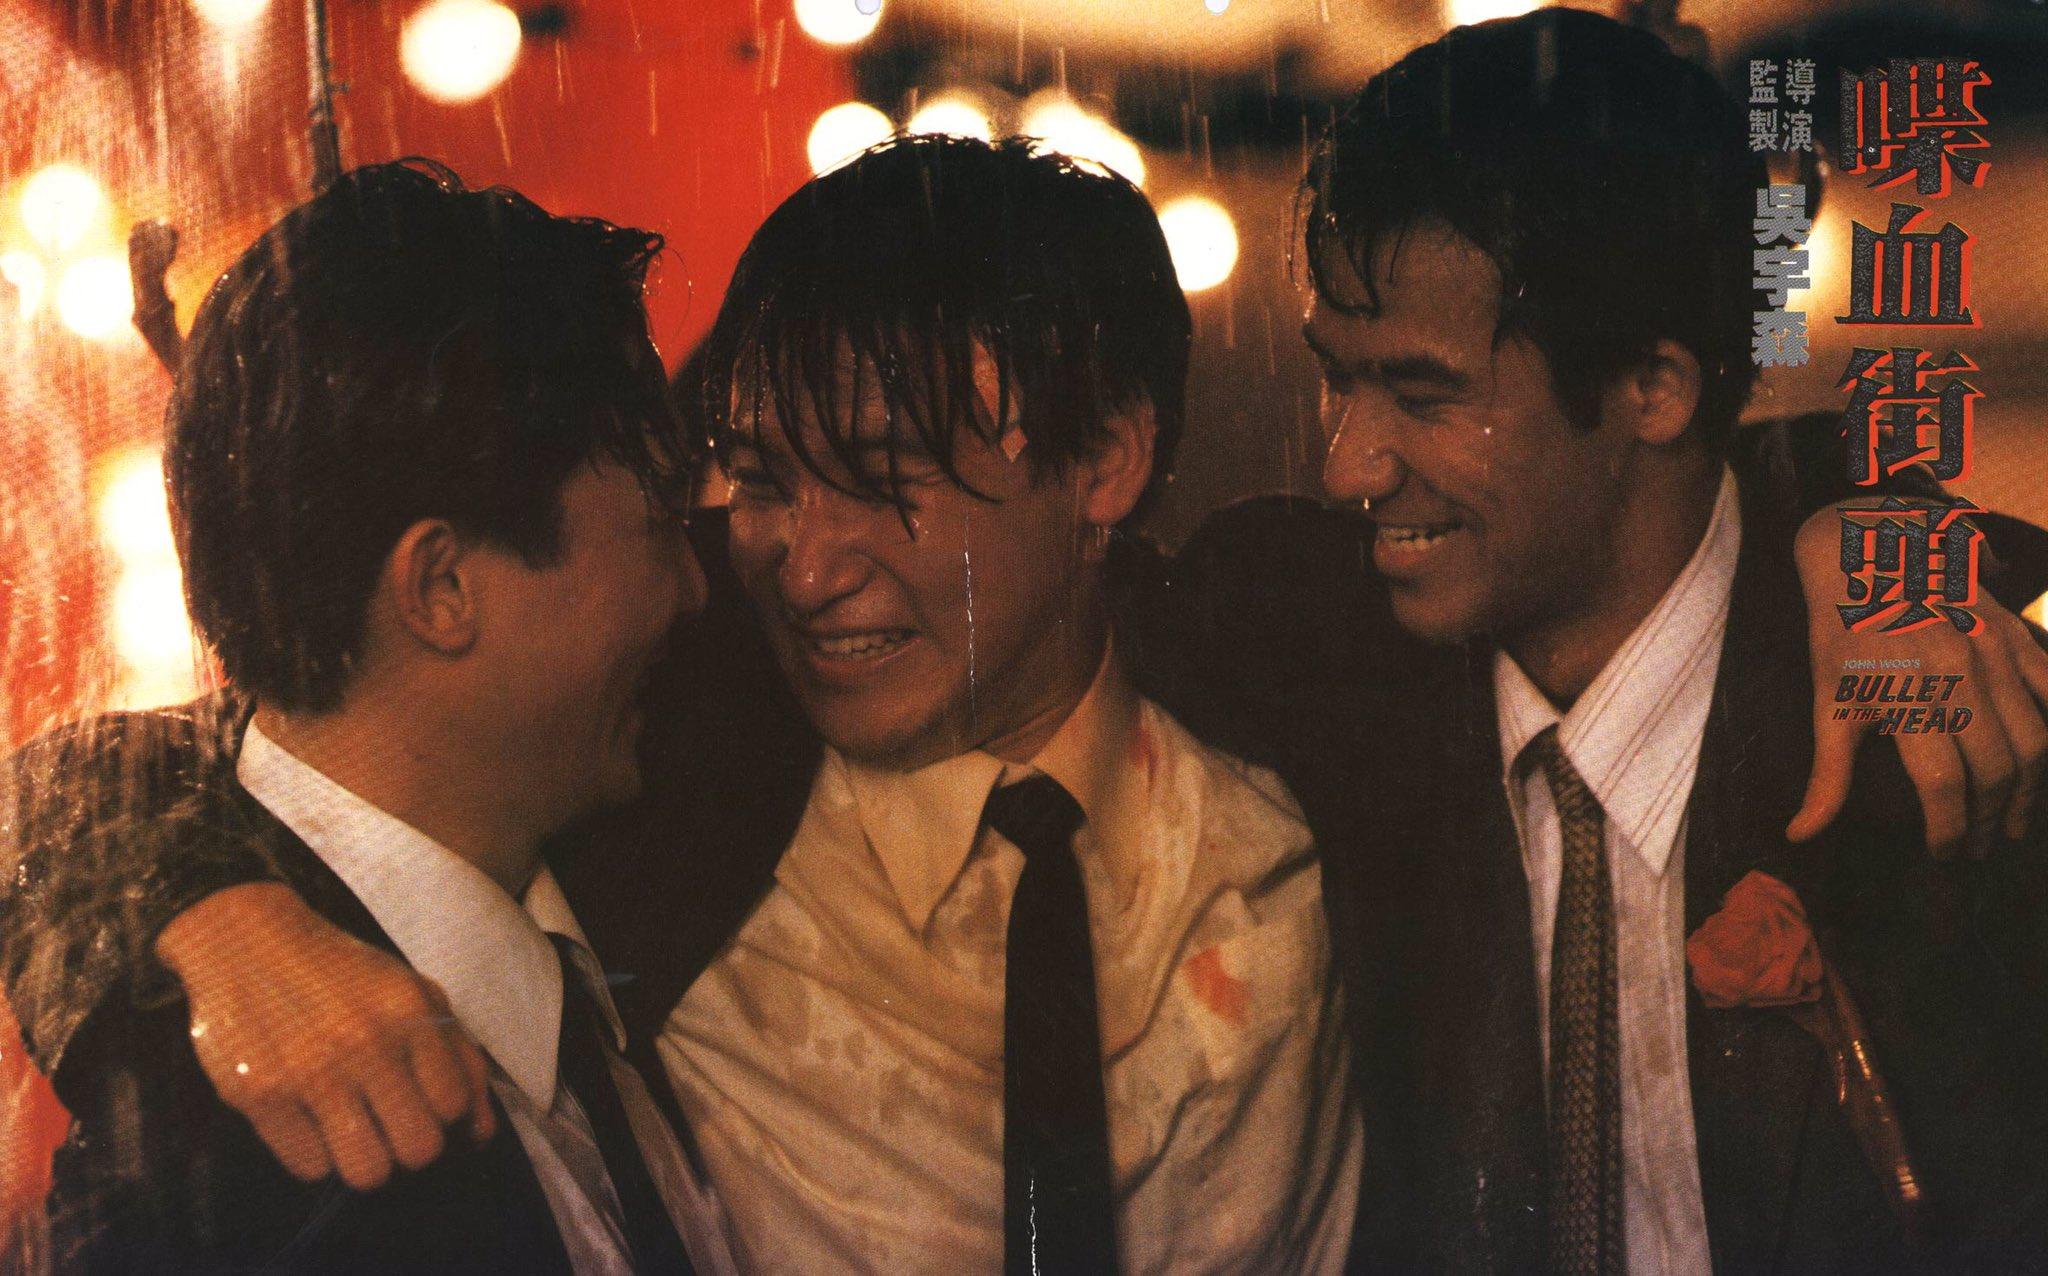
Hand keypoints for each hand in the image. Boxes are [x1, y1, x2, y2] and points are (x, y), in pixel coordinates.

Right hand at [156, 883, 495, 1188]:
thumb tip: (479, 1134)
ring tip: (355, 1135)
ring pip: (368, 1172)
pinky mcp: (258, 1095)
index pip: (455, 1105)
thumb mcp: (413, 993)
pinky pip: (309, 1167)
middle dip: (411, 1149)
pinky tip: (312, 1123)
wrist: (246, 941)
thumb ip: (458, 1056)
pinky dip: (317, 1155)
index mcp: (411, 1013)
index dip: (447, 1116)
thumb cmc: (343, 975)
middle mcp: (365, 1043)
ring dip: (367, 1162)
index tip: (427, 1106)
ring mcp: (309, 1072)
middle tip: (392, 1129)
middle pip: (418, 1149)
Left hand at [1790, 506, 2047, 856]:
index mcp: (1908, 693)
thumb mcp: (1827, 701)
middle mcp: (1959, 674)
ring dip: (2029, 791)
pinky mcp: (2016, 634)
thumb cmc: (1842, 632)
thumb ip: (1827, 774)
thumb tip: (1800, 834)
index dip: (1949, 829)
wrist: (1869, 552)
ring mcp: (1995, 652)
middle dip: (1990, 820)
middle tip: (1980, 847)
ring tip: (2012, 821)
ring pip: (2035, 741)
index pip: (1944, 784)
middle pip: (1997, 769)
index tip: (1944, 853)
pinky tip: (2047, 767)